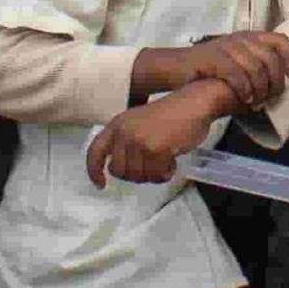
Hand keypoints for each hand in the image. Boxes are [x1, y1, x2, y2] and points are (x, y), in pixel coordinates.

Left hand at [86, 90, 220, 186]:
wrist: (194, 104)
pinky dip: (165, 173)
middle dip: (136, 175)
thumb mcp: (138, 123)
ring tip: (164, 160)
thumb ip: (124, 141)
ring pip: (138, 176)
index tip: (100, 184)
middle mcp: (124, 132)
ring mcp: (138, 141)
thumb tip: (117, 168)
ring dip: (153, 174)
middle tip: (151, 166)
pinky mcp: (154, 149)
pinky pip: (156, 175)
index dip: (94, 171)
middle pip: (119, 171)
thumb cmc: (172, 115)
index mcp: (117, 124)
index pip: (95, 151)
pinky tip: (172, 161)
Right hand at [177, 31, 288, 108]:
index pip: (280, 40)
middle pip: (271, 57)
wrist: (177, 67)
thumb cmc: (210, 70)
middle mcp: (240, 39)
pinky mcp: (213, 58)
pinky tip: (245, 99)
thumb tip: (279, 87)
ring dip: (260, 89)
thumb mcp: (237, 63)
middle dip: (276, 81)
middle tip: (272, 97)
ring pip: (256, 67)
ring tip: (257, 102)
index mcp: (249, 37)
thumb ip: (257, 69)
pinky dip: (244, 89)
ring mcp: (226, 47)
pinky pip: (236, 74)